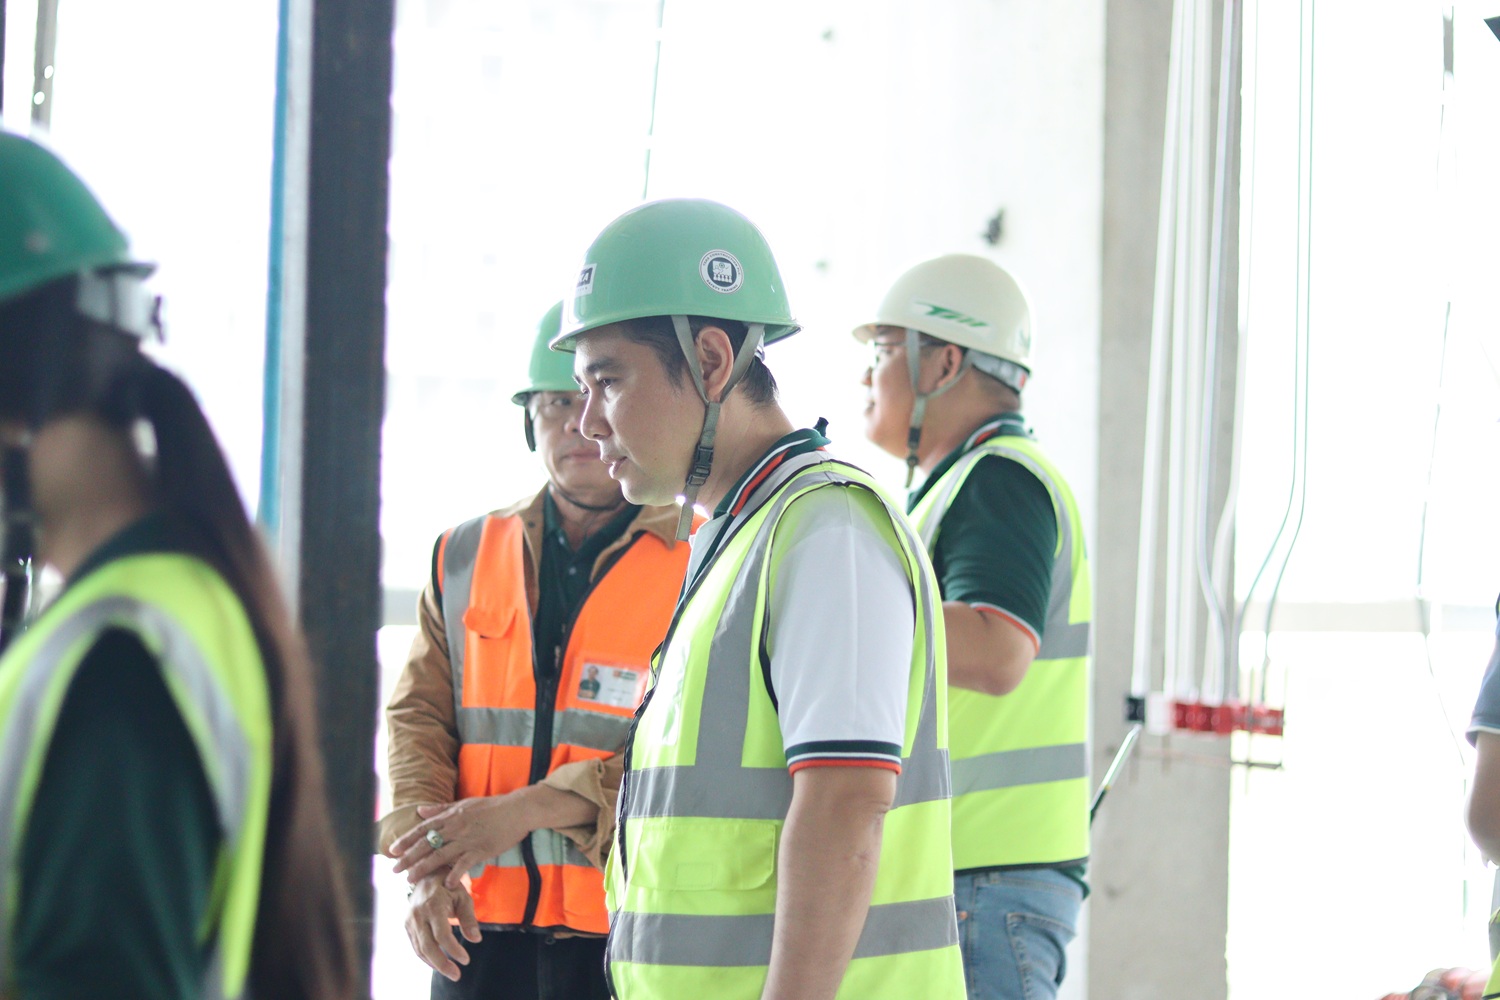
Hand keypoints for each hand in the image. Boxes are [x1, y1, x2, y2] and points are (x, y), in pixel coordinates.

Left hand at [391, 792, 537, 887]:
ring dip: (424, 868)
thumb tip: (419, 811)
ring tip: (411, 879)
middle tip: (394, 870)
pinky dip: (454, 873)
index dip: (407, 840)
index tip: (392, 850)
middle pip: (427, 844)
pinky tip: (445, 884)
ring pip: (441, 855)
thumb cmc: (491, 807)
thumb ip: (441, 809)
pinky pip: (464, 863)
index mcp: (451, 817)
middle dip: (409, 857)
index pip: (423, 829)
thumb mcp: (464, 804)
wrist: (516, 810)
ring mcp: (468, 839)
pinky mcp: (481, 850)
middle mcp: (456, 828)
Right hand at [404, 872, 480, 980]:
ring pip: (420, 949)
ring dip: (435, 964)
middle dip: (442, 964)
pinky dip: (426, 957)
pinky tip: (438, 963)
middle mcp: (418, 914)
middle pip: (428, 946)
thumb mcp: (463, 896)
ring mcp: (410, 920)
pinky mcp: (406, 924)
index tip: (466, 960)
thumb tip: (476, 940)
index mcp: (433, 905)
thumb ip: (469, 918)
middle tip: (456, 975)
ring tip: (450, 972)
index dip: (454, 950)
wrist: (427, 872)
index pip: (442, 935)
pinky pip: (415, 945)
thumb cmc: (450, 884)